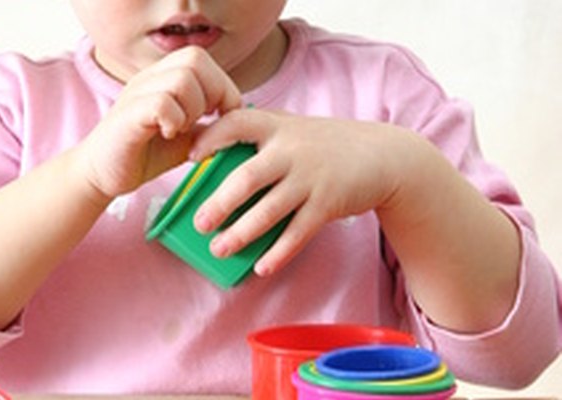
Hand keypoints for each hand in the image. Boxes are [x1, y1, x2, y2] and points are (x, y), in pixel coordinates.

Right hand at [80, 46, 241, 199]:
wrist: (103, 175)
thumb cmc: (145, 154)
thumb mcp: (187, 138)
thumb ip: (209, 126)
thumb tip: (240, 121)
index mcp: (163, 78)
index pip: (201, 59)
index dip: (221, 85)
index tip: (221, 115)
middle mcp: (149, 79)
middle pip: (195, 60)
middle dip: (212, 92)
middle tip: (204, 120)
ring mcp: (136, 94)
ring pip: (181, 79)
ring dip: (192, 108)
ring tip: (182, 129)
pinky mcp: (128, 116)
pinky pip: (161, 102)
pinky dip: (174, 120)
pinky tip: (168, 135)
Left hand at [189, 109, 420, 275]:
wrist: (383, 154)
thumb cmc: (324, 144)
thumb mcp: (292, 129)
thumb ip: (259, 137)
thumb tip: (208, 156)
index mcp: (277, 127)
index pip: (237, 122)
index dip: (212, 137)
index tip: (192, 157)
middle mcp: (292, 151)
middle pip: (248, 178)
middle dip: (220, 203)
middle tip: (200, 223)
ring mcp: (311, 178)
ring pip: (269, 211)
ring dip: (242, 233)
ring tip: (220, 249)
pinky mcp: (328, 203)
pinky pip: (298, 233)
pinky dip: (278, 253)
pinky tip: (261, 267)